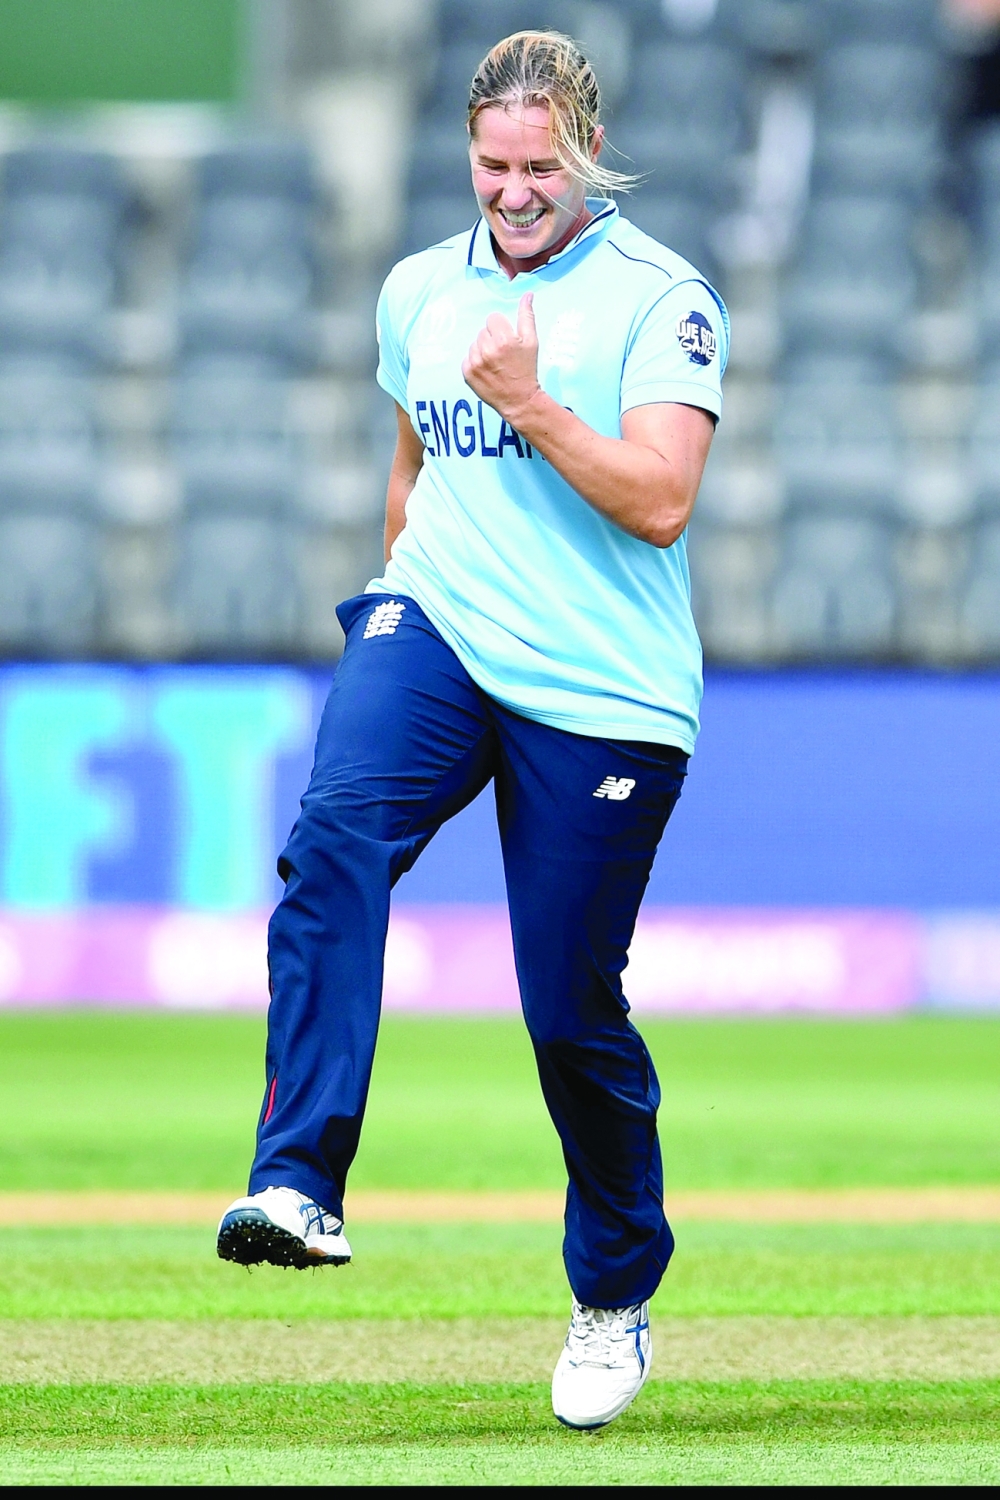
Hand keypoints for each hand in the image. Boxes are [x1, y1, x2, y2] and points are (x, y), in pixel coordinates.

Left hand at [462, 292, 539, 425]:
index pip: (493, 319)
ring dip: (482, 350)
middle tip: (502, 354)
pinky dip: (475, 362)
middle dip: (492, 339)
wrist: (519, 400)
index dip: (501, 329)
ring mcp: (475, 362)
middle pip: (483, 331)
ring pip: (474, 343)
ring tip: (495, 363)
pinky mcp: (467, 374)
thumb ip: (527, 316)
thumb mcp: (532, 342)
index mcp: (503, 339)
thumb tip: (527, 295)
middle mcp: (487, 349)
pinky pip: (467, 358)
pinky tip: (486, 370)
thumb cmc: (527, 369)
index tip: (507, 341)